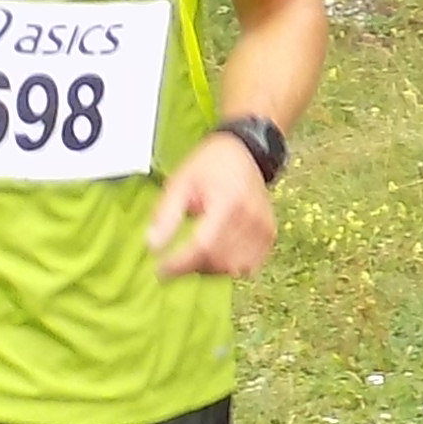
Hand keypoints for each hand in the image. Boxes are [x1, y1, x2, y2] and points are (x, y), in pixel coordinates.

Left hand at [143, 135, 277, 281]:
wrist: (244, 151)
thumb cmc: (209, 165)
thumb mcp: (180, 182)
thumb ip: (166, 214)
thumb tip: (153, 246)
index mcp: (228, 203)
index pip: (203, 246)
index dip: (180, 264)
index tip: (160, 272)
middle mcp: (251, 218)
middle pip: (218, 261)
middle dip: (192, 267)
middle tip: (174, 261)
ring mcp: (264, 229)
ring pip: (233, 268)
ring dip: (210, 269)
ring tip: (194, 253)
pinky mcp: (269, 236)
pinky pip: (248, 266)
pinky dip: (228, 266)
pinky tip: (214, 253)